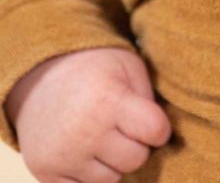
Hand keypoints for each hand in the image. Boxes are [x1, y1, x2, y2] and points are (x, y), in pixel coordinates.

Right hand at [5, 46, 171, 181]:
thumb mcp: (127, 66)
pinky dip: (89, 174)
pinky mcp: (45, 174)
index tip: (152, 122)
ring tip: (101, 136)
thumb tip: (161, 133)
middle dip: (136, 145)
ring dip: (113, 162)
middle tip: (123, 127)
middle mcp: (84, 132)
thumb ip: (148, 97)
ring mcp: (62, 156)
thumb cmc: (94, 69)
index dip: (159, 128)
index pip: (155, 130)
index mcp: (108, 100)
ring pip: (111, 180)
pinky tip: (85, 151)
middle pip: (135, 159)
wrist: (39, 75)